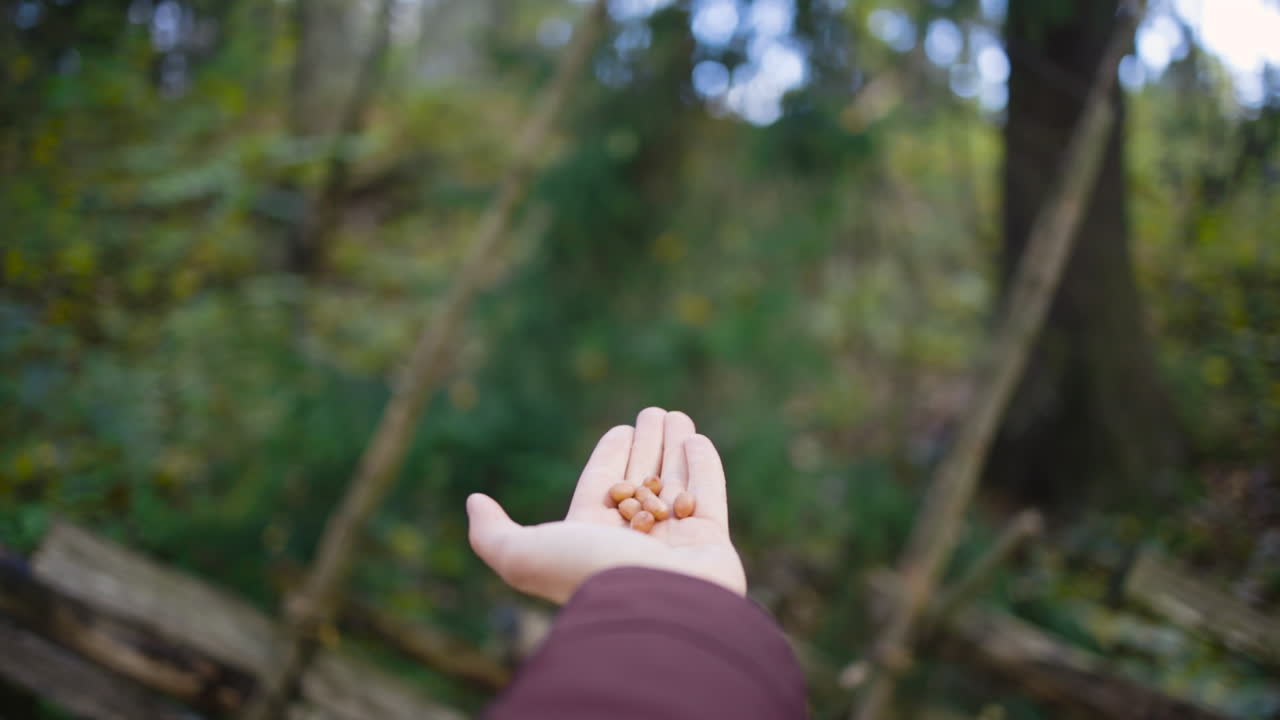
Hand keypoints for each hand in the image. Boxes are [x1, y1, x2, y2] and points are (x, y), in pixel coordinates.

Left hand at [466, 407, 746, 603]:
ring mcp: (675, 542)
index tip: (621, 430)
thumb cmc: (590, 576)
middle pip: (641, 481)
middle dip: (646, 446)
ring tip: (675, 415)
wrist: (655, 610)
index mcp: (593, 540)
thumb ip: (492, 533)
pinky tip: (694, 439)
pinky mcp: (712, 542)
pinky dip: (702, 467)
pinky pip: (707, 496)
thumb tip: (473, 502)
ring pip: (674, 484)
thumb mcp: (524, 554)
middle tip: (653, 413)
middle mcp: (635, 541)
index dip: (611, 457)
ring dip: (674, 448)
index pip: (603, 488)